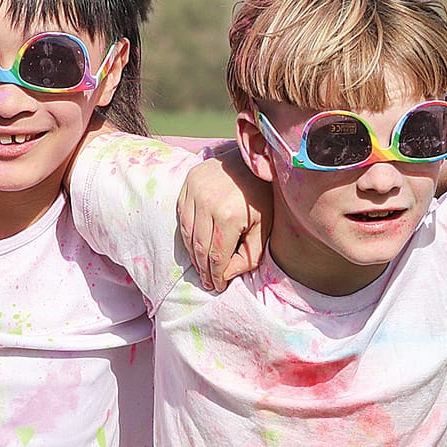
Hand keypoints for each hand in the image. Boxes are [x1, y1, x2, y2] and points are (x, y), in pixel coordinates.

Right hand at [179, 147, 268, 290]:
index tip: (218, 287)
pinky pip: (182, 217)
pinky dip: (187, 235)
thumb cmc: (262, 196)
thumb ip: (249, 255)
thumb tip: (227, 274)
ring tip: (201, 268)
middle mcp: (207, 204)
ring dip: (193, 255)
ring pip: (187, 234)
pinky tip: (195, 246)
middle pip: (199, 248)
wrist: (253, 159)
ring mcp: (194, 192)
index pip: (216, 256)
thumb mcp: (264, 228)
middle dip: (204, 270)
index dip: (216, 275)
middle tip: (208, 282)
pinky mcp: (188, 183)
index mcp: (228, 216)